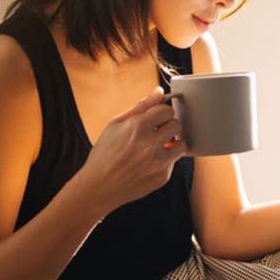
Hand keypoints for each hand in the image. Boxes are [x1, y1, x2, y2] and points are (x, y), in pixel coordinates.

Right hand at [78, 87, 188, 213]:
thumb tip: (159, 91)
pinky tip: (149, 163)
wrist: (97, 187)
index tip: (156, 118)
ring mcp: (158, 163)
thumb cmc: (104, 153)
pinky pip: (173, 162)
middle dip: (168, 126)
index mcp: (138, 127)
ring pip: (182, 145)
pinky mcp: (162, 177)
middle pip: (177, 125)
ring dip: (172, 144)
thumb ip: (141, 106)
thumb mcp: (116, 125)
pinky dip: (164, 161)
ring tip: (157, 147)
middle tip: (156, 132)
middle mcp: (150, 145)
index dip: (161, 113)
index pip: (167, 110)